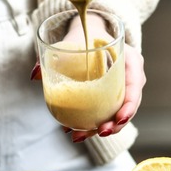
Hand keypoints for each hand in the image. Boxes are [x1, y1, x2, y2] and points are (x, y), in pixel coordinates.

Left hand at [30, 14, 146, 142]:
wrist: (90, 33)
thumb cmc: (87, 34)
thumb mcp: (75, 39)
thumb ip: (56, 54)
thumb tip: (35, 75)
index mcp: (130, 60)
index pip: (135, 86)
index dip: (129, 105)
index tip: (118, 118)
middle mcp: (131, 77)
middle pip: (129, 105)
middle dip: (116, 123)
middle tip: (100, 132)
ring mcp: (123, 88)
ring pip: (118, 113)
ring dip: (102, 128)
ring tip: (80, 136)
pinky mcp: (113, 96)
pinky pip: (108, 112)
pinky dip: (94, 123)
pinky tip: (76, 131)